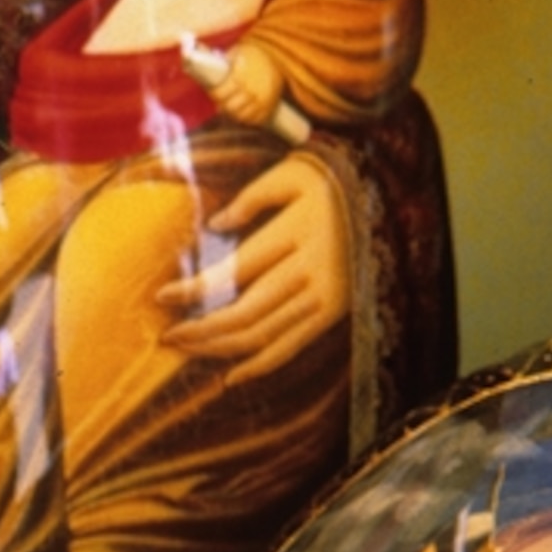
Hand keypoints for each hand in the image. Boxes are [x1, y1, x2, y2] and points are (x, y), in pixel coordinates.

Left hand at [158, 152, 347, 384]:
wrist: (389, 200)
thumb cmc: (331, 181)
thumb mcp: (292, 174)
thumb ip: (252, 198)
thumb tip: (214, 226)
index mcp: (294, 235)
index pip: (235, 270)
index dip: (196, 289)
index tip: (162, 295)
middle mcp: (308, 272)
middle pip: (245, 313)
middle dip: (201, 329)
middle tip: (168, 334)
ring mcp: (323, 298)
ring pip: (262, 337)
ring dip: (220, 349)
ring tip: (187, 350)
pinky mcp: (333, 315)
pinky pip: (291, 348)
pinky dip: (259, 366)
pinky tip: (230, 377)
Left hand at [210, 41, 286, 129]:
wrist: (280, 56)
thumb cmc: (254, 54)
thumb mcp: (236, 52)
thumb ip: (219, 60)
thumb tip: (192, 55)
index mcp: (240, 77)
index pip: (220, 94)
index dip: (214, 94)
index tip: (214, 92)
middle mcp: (251, 91)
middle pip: (229, 108)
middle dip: (222, 105)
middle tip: (221, 101)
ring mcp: (261, 101)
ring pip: (241, 117)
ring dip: (234, 113)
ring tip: (232, 106)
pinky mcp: (270, 107)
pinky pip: (254, 120)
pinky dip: (247, 118)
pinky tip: (244, 111)